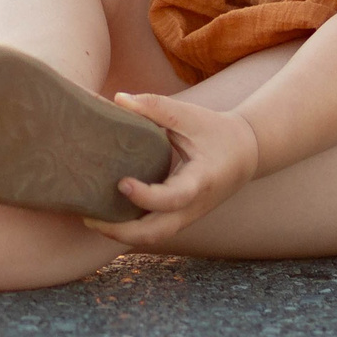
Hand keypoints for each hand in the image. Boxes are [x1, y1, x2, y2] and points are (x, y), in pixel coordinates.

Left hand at [81, 93, 258, 249]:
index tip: (122, 183)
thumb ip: (156, 107)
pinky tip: (106, 216)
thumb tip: (119, 99)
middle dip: (122, 231)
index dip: (147, 196)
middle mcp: (194, 206)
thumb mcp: (191, 116)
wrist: (246, 154)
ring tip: (91, 219)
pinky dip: (130, 229)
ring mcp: (187, 215)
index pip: (174, 198)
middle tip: (89, 217)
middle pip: (158, 233)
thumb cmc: (216, 132)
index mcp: (201, 181)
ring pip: (154, 237)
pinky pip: (154, 230)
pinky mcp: (180, 216)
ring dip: (122, 234)